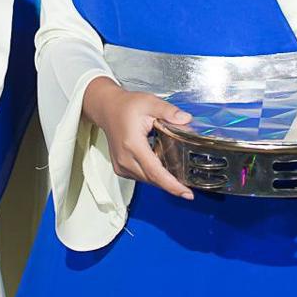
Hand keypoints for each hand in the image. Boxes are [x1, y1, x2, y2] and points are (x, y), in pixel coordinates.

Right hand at [80, 76, 193, 199]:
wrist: (107, 109)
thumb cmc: (126, 106)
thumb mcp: (150, 103)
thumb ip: (169, 111)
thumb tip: (186, 119)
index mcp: (132, 144)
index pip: (155, 171)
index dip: (172, 185)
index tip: (187, 194)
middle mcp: (125, 158)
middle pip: (153, 179)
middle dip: (172, 185)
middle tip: (189, 187)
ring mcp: (121, 165)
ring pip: (147, 180)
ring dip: (162, 179)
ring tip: (176, 173)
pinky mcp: (121, 168)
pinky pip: (141, 177)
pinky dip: (153, 175)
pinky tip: (160, 165)